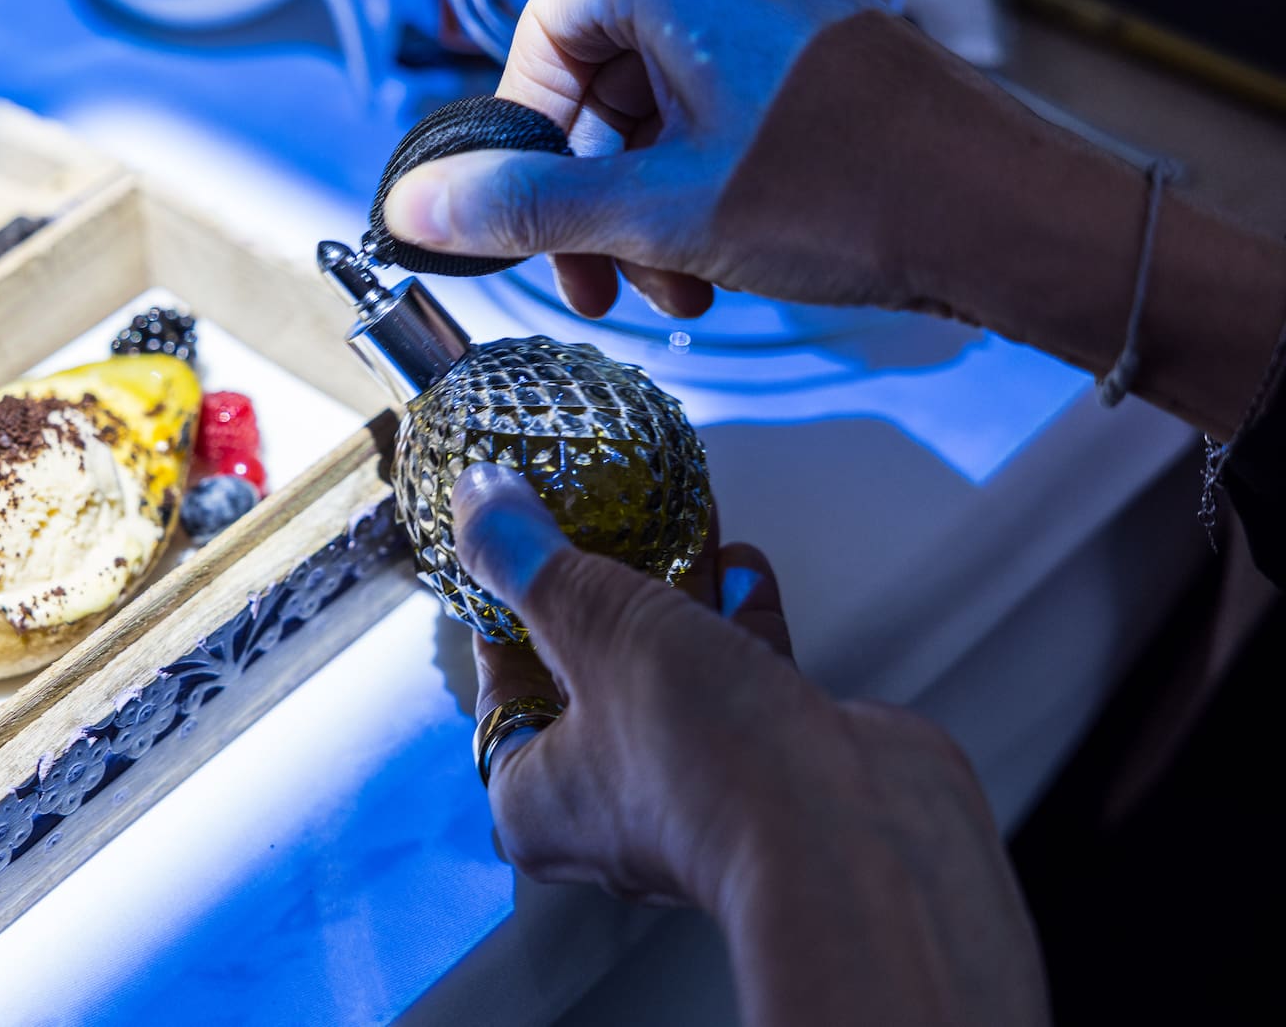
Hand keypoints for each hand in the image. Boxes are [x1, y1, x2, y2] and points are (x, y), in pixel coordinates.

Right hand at [386, 0, 893, 317]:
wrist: (1007, 220)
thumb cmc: (857, 193)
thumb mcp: (658, 211)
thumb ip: (526, 207)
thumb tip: (420, 206)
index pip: (544, 36)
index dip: (520, 134)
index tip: (522, 212)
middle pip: (602, 80)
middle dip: (589, 194)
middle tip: (594, 277)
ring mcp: (780, 11)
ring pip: (661, 110)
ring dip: (644, 209)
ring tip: (670, 289)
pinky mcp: (817, 59)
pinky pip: (719, 116)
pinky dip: (698, 190)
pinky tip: (715, 265)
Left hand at [457, 463, 1048, 1025]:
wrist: (858, 838)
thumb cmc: (698, 747)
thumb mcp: (591, 623)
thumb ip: (531, 558)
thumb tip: (475, 495)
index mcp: (532, 797)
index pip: (500, 682)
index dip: (510, 597)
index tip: (524, 528)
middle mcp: (604, 807)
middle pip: (587, 670)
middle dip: (604, 580)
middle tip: (607, 502)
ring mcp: (692, 792)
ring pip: (669, 671)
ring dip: (677, 589)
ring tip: (680, 510)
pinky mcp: (768, 774)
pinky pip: (737, 683)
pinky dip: (737, 621)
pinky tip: (742, 559)